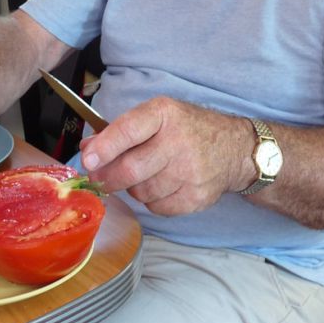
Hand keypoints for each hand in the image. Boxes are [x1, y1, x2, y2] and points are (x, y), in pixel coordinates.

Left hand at [79, 96, 254, 215]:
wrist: (235, 149)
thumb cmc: (188, 129)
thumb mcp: (158, 116)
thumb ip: (122, 131)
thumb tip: (88, 149)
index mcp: (165, 114)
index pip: (129, 130)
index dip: (106, 147)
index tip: (88, 160)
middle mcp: (178, 141)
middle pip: (131, 169)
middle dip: (107, 178)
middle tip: (98, 179)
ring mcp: (190, 172)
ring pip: (141, 191)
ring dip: (133, 188)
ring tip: (144, 175)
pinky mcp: (196, 197)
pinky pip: (157, 207)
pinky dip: (152, 201)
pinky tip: (162, 186)